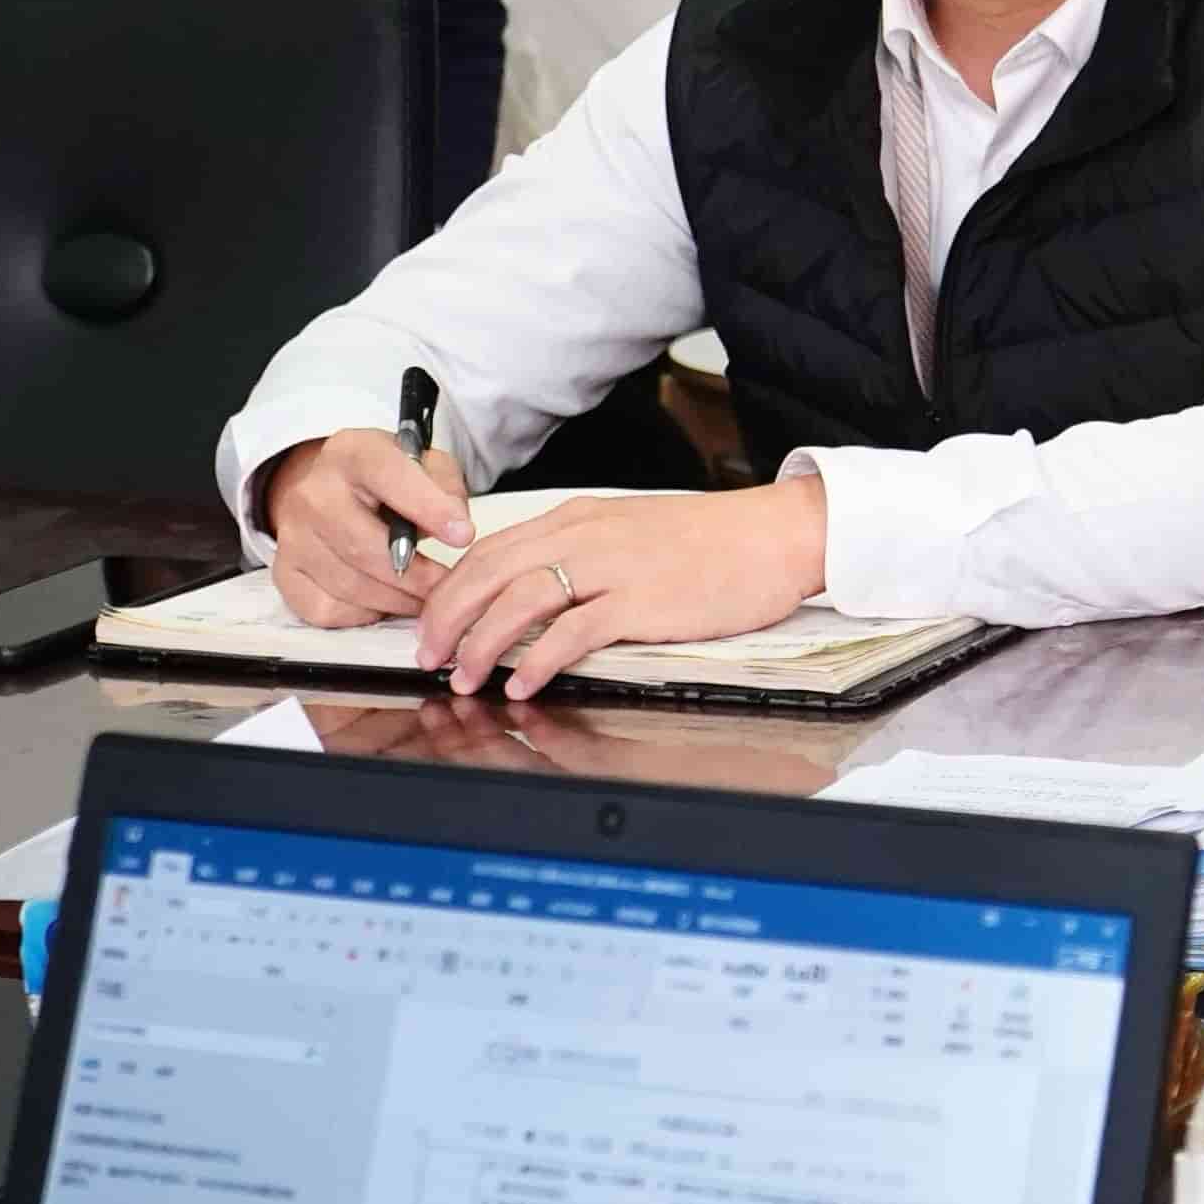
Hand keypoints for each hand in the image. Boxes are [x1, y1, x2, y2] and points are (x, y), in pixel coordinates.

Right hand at [260, 431, 475, 628]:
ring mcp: (293, 536)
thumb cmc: (391, 481)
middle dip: (415, 575)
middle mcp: (313, 492)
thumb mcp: (425, 464)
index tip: (464, 536)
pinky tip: (384, 601)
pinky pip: (325, 609)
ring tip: (424, 597)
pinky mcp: (284, 573)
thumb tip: (455, 526)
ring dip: (395, 600)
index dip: (428, 508)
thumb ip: (445, 486)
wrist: (331, 490)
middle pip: (364, 546)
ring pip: (348, 584)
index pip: (388, 476)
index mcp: (352, 453)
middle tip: (446, 585)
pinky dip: (362, 614)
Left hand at [417, 479, 828, 699]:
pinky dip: (538, 662)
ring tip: (464, 678)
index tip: (431, 624)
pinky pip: (573, 633)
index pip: (488, 550)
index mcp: (579, 518)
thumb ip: (581, 553)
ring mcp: (613, 567)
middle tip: (428, 657)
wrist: (775, 534)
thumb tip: (532, 592)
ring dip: (482, 644)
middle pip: (490, 573)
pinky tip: (523, 685)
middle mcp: (587, 536)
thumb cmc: (713, 539)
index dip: (448, 590)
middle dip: (446, 619)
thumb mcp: (632, 531)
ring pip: (520, 601)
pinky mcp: (641, 602)